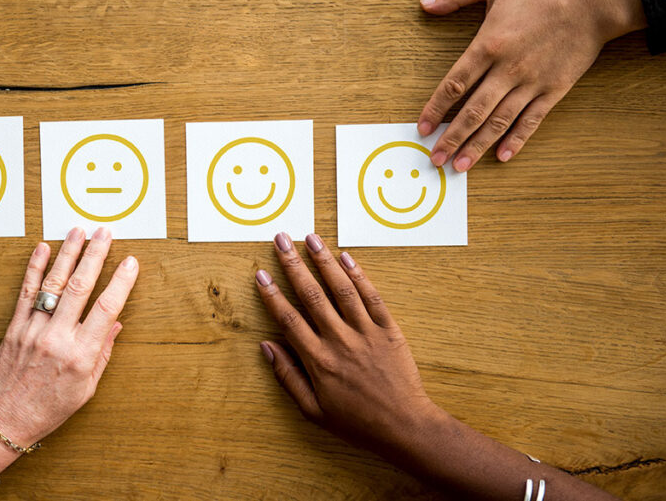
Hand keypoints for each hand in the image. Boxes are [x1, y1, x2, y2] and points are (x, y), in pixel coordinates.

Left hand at [0, 227, 138, 476]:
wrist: (4, 419)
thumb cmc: (49, 408)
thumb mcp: (87, 388)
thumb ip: (102, 353)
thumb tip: (115, 324)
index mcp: (81, 356)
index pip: (105, 309)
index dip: (120, 282)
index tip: (130, 262)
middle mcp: (57, 339)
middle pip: (80, 288)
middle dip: (94, 256)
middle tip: (105, 233)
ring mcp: (34, 330)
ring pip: (53, 284)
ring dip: (67, 254)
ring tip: (78, 231)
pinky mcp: (14, 327)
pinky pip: (26, 292)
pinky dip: (34, 268)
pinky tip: (43, 248)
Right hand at [256, 232, 437, 451]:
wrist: (404, 427)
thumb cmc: (357, 422)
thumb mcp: (313, 410)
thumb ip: (288, 377)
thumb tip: (267, 347)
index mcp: (318, 361)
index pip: (289, 319)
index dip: (272, 294)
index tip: (260, 274)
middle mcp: (340, 341)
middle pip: (312, 295)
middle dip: (294, 264)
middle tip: (282, 239)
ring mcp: (366, 332)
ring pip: (341, 289)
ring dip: (324, 261)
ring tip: (311, 238)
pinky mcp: (388, 330)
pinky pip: (371, 297)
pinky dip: (358, 275)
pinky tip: (346, 257)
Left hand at [417, 0, 646, 170]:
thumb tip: (425, 4)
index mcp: (488, 45)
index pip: (454, 84)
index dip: (435, 108)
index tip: (422, 127)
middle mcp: (507, 69)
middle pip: (473, 111)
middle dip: (451, 138)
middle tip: (436, 159)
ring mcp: (532, 82)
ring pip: (499, 121)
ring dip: (477, 146)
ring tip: (460, 166)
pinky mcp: (554, 89)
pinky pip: (532, 120)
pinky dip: (517, 139)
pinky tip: (503, 156)